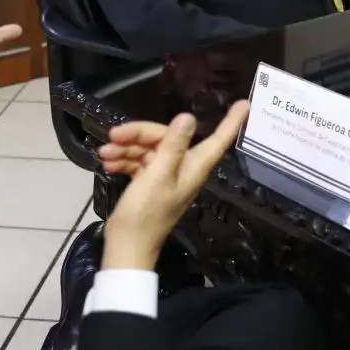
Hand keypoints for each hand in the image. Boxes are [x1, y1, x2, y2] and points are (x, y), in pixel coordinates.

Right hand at [100, 101, 245, 270]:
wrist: (126, 246)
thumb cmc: (145, 214)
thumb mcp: (158, 176)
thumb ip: (172, 146)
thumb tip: (188, 118)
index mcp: (193, 167)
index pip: (218, 140)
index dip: (231, 122)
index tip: (244, 104)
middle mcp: (182, 168)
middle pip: (167, 137)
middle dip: (139, 134)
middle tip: (114, 136)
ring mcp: (165, 175)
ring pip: (149, 148)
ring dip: (126, 148)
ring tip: (105, 153)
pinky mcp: (148, 181)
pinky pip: (139, 161)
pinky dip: (123, 159)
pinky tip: (108, 162)